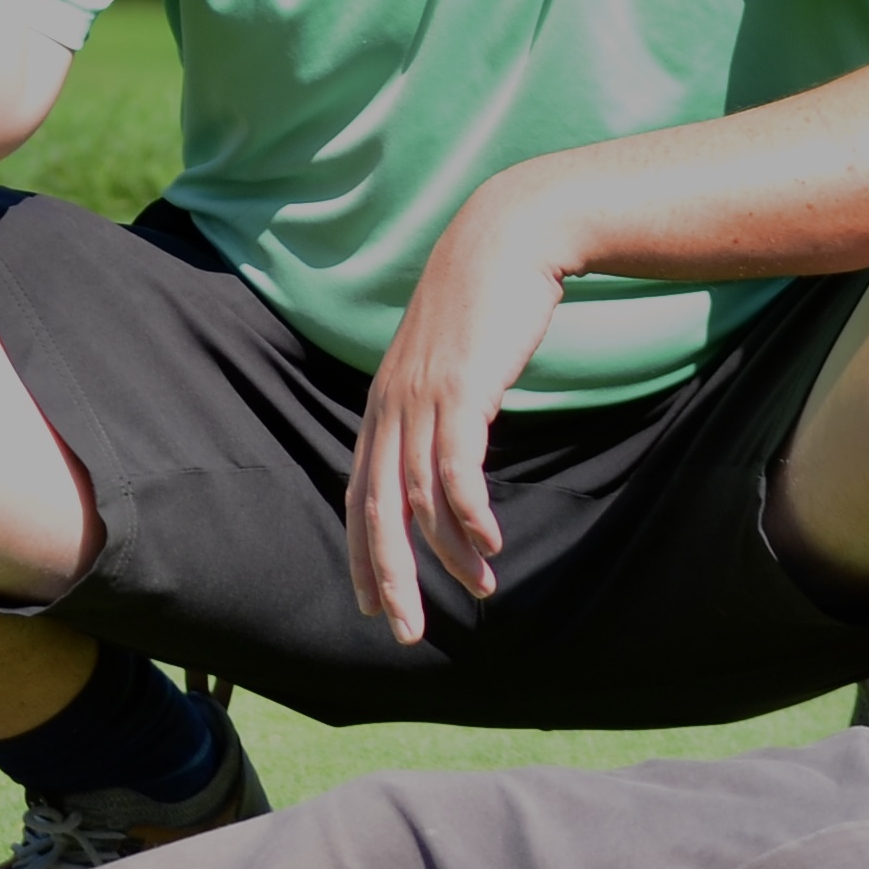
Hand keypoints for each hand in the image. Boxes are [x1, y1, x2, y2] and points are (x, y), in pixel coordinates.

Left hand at [345, 179, 574, 642]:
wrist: (509, 237)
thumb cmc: (487, 302)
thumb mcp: (453, 361)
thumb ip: (442, 405)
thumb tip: (450, 451)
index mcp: (384, 405)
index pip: (359, 494)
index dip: (362, 554)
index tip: (374, 605)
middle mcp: (392, 406)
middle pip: (376, 511)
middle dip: (390, 577)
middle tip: (406, 631)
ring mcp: (423, 398)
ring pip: (419, 499)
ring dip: (451, 553)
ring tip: (480, 588)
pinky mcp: (461, 389)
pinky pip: (457, 469)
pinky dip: (469, 514)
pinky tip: (489, 543)